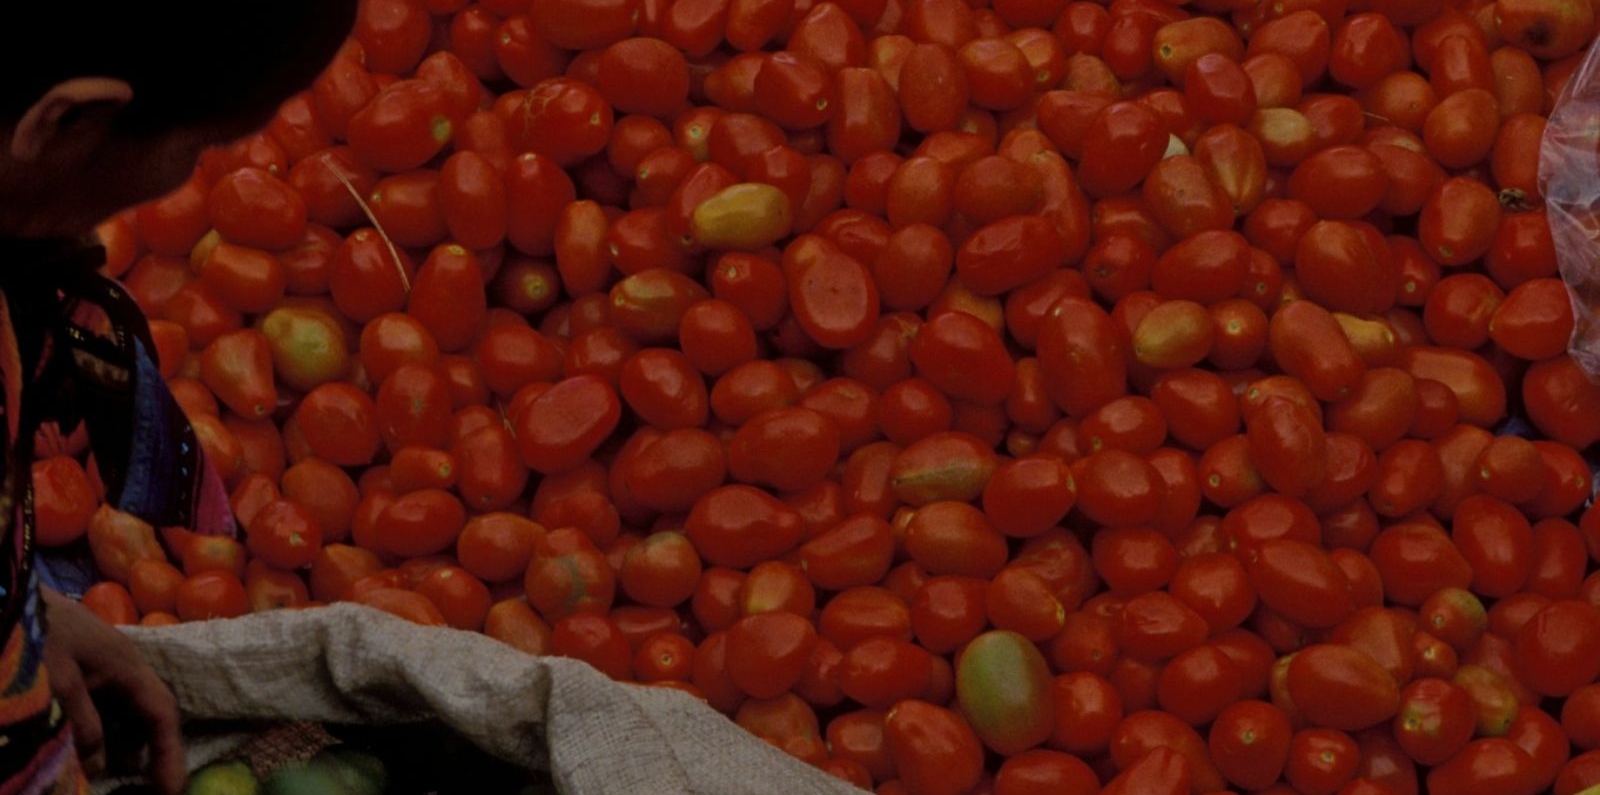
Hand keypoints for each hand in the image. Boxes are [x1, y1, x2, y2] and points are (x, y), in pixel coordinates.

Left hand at [41, 586, 185, 794]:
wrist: (11, 594)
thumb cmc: (36, 633)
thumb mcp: (58, 683)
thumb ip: (83, 725)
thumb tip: (100, 768)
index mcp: (127, 665)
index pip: (162, 713)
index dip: (170, 753)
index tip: (172, 790)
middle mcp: (124, 667)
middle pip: (150, 714)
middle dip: (154, 752)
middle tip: (153, 790)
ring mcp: (104, 668)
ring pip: (126, 713)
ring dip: (126, 745)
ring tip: (119, 778)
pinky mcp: (84, 670)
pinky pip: (105, 708)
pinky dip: (105, 733)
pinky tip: (92, 753)